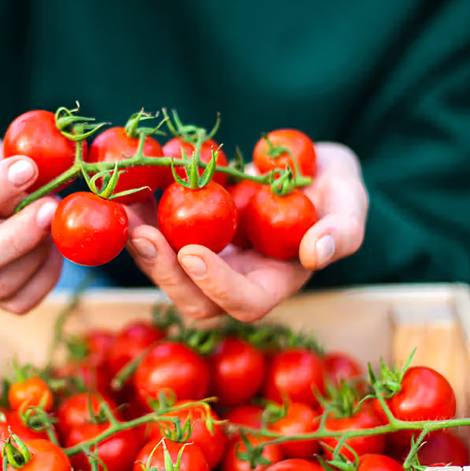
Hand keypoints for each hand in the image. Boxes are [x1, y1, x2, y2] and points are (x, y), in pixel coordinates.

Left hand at [126, 142, 367, 320]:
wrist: (304, 166)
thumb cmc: (333, 186)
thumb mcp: (350, 200)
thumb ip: (344, 230)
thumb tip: (317, 254)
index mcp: (274, 282)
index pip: (243, 304)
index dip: (217, 287)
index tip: (193, 253)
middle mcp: (234, 279)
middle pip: (192, 298)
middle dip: (162, 271)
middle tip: (140, 233)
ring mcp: (207, 257)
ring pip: (164, 267)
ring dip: (138, 243)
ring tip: (119, 207)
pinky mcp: (186, 232)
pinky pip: (156, 231)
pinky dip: (138, 211)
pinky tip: (121, 184)